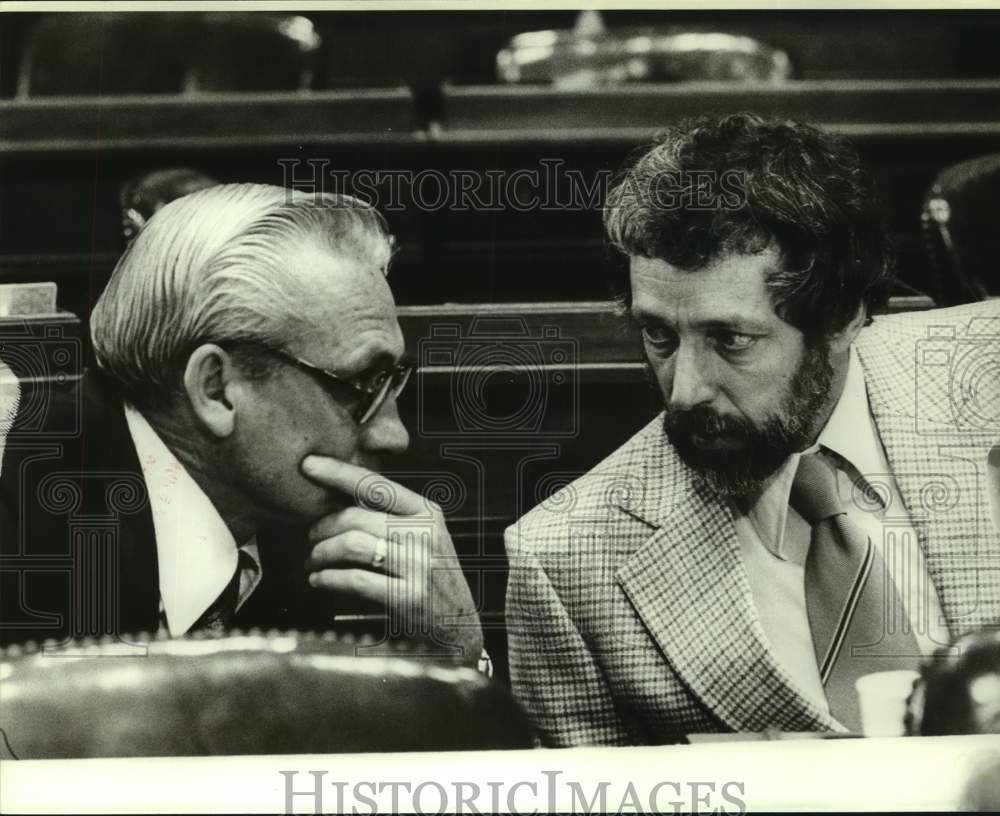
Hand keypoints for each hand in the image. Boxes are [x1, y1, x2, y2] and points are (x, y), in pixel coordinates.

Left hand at [301, 455, 483, 664]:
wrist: (459, 628)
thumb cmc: (431, 578)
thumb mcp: (423, 537)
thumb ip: (390, 516)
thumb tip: (336, 496)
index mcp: (427, 512)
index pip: (376, 484)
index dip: (338, 472)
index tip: (308, 465)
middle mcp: (426, 534)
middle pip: (355, 517)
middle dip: (321, 527)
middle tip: (309, 538)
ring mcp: (420, 566)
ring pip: (352, 544)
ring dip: (321, 553)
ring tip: (312, 562)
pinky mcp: (410, 598)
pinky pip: (356, 580)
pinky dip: (328, 578)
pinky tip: (319, 580)